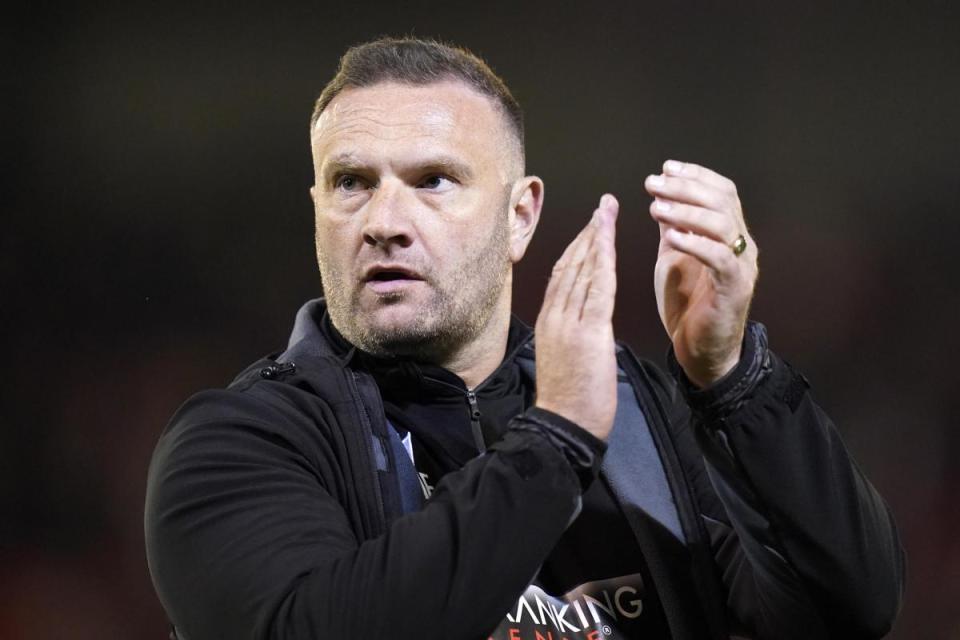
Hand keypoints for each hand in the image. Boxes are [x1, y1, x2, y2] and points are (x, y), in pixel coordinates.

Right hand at [534, 194, 618, 440]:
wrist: (564, 426)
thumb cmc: (569, 401)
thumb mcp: (564, 359)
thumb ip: (573, 334)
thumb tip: (585, 322)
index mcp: (550, 321)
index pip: (562, 274)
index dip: (578, 246)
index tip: (591, 226)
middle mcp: (556, 316)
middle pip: (571, 264)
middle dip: (588, 232)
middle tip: (602, 205)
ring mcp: (569, 323)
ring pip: (583, 270)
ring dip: (597, 238)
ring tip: (607, 212)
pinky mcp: (588, 334)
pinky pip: (598, 290)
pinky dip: (604, 262)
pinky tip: (610, 242)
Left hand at [645, 160, 758, 387]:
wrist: (702, 351)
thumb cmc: (688, 305)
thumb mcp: (674, 258)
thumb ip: (673, 229)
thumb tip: (661, 197)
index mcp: (729, 234)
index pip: (722, 191)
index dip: (695, 175)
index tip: (665, 168)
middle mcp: (742, 245)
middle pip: (723, 201)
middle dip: (686, 188)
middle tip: (654, 184)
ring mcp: (741, 267)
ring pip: (723, 225)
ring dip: (687, 212)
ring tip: (657, 208)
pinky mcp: (734, 289)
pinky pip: (720, 258)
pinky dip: (695, 244)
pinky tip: (670, 237)